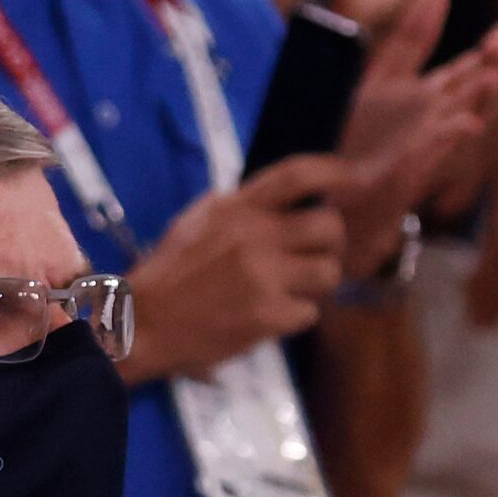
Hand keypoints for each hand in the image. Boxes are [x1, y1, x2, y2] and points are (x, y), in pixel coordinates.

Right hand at [119, 156, 346, 383]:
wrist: (141, 324)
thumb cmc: (167, 274)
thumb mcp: (196, 223)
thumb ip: (239, 209)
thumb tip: (285, 199)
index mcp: (236, 209)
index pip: (297, 175)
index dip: (335, 172)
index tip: (357, 178)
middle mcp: (255, 237)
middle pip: (329, 226)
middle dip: (330, 242)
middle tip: (316, 254)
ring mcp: (264, 278)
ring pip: (329, 272)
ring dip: (317, 282)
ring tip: (293, 289)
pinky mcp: (268, 316)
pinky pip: (309, 312)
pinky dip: (295, 317)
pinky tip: (271, 317)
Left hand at [332, 0, 497, 274]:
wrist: (327, 201)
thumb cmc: (358, 142)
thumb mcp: (381, 82)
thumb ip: (409, 41)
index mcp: (427, 101)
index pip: (467, 72)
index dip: (490, 52)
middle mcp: (429, 127)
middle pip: (469, 99)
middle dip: (491, 73)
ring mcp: (415, 157)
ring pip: (455, 130)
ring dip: (474, 106)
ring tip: (489, 80)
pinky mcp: (394, 185)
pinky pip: (420, 166)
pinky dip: (437, 147)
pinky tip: (454, 129)